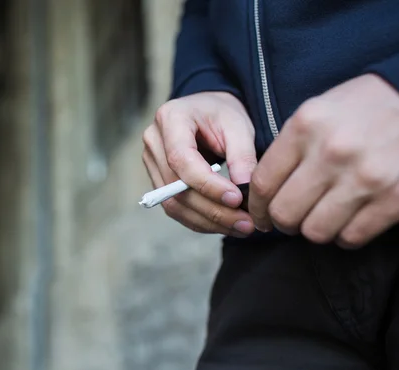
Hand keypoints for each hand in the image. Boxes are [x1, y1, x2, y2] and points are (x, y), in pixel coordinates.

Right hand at [142, 92, 256, 236]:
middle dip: (213, 210)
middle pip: (176, 187)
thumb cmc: (222, 114)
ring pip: (174, 204)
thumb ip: (242, 156)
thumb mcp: (238, 126)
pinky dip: (201, 221)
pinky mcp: (158, 181)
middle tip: (246, 223)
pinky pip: (175, 208)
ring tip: (241, 227)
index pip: (181, 159)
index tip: (236, 199)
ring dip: (208, 221)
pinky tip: (226, 225)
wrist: (207, 111)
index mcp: (171, 118)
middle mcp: (154, 141)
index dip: (207, 184)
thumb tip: (244, 191)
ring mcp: (152, 163)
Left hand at [249, 74, 398, 247]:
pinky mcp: (396, 197)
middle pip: (285, 213)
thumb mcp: (319, 110)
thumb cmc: (367, 106)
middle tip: (291, 219)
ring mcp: (365, 177)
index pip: (263, 183)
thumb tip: (262, 187)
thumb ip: (290, 146)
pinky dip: (346, 235)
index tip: (261, 214)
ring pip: (315, 232)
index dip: (257, 207)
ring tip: (324, 217)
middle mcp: (331, 152)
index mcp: (305, 126)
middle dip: (283, 222)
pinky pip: (352, 237)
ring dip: (315, 230)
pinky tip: (350, 220)